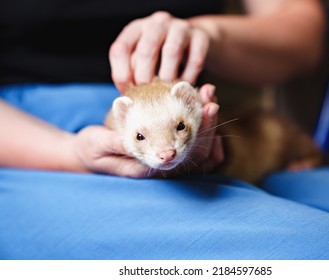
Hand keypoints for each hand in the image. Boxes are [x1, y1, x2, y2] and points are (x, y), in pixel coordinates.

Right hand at [71, 84, 222, 177]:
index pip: (186, 154)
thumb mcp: (97, 145)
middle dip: (209, 122)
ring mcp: (164, 161)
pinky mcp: (163, 150)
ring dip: (206, 121)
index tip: (209, 105)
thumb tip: (133, 135)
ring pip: (197, 146)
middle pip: (198, 151)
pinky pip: (189, 142)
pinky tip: (200, 105)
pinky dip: (199, 124)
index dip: (202, 130)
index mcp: (149, 168)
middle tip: (211, 95)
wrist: (87, 157)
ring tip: (207, 93)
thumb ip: (116, 141)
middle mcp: (162, 169)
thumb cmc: (91, 151)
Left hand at [109, 11, 209, 92]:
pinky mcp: (201, 37)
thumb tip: (126, 100)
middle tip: (147, 96)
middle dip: (145, 79)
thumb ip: (133, 75)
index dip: (121, 75)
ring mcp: (180, 27)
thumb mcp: (143, 62)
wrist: (192, 43)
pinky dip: (189, 78)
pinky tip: (184, 88)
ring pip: (172, 52)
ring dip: (167, 78)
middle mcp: (157, 23)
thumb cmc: (161, 58)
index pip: (120, 49)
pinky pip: (195, 60)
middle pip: (146, 50)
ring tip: (166, 93)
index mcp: (136, 28)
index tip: (128, 93)